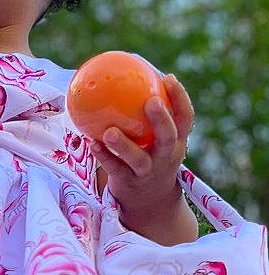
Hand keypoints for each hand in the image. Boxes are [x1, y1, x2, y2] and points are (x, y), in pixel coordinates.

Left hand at [89, 74, 194, 221]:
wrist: (150, 201)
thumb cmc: (150, 156)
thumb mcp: (156, 138)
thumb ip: (146, 113)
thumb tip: (126, 73)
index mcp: (176, 141)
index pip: (185, 118)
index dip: (180, 98)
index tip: (169, 78)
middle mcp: (166, 156)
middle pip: (168, 137)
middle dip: (161, 119)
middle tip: (150, 101)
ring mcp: (148, 172)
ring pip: (138, 159)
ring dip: (124, 145)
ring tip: (109, 131)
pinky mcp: (130, 183)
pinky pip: (115, 169)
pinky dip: (103, 156)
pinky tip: (90, 143)